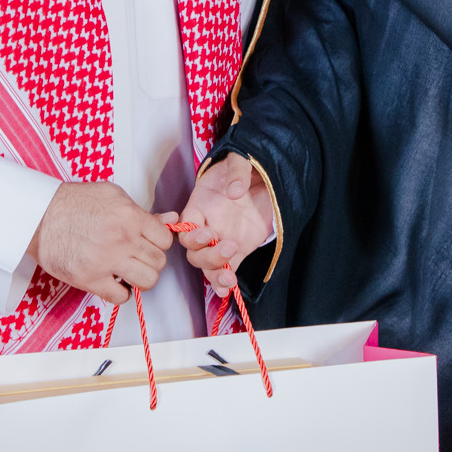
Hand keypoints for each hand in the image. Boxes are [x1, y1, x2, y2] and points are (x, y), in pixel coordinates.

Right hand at [29, 181, 173, 305]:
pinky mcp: (90, 279)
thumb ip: (143, 211)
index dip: (159, 243)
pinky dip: (120, 293)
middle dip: (151, 261)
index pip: (165, 239)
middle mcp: (122, 239)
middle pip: (159, 262)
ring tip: (129, 272)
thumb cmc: (74, 203)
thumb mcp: (112, 195)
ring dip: (141, 279)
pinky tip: (112, 282)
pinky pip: (120, 297)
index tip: (148, 244)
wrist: (39, 216)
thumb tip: (171, 219)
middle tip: (137, 258)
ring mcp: (107, 261)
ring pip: (147, 281)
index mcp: (130, 216)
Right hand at [175, 153, 274, 291]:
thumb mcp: (240, 159)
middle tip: (229, 246)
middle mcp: (207, 225)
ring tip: (229, 277)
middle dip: (208, 255)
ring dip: (215, 274)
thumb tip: (235, 191)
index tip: (208, 233)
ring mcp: (222, 239)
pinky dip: (224, 284)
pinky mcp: (239, 249)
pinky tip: (228, 292)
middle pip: (194, 251)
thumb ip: (237, 170)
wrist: (265, 176)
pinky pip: (227, 270)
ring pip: (207, 264)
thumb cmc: (246, 166)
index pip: (185, 226)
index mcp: (200, 204)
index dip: (192, 234)